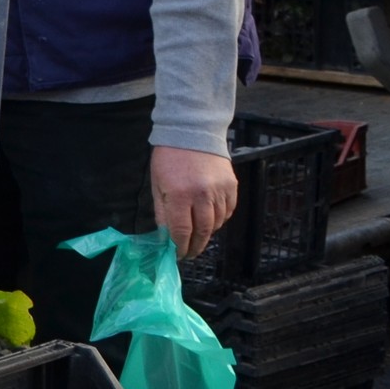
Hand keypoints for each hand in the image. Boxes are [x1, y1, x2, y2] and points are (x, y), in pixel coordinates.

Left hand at [151, 145, 239, 259]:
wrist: (192, 133)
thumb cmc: (169, 159)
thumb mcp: (157, 185)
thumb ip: (163, 212)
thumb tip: (166, 237)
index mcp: (179, 194)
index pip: (181, 231)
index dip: (180, 247)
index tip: (177, 255)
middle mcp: (202, 195)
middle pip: (202, 231)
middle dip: (195, 246)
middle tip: (189, 253)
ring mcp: (220, 191)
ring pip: (216, 223)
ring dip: (206, 233)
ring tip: (197, 236)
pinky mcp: (232, 186)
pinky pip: (228, 212)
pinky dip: (219, 220)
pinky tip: (209, 220)